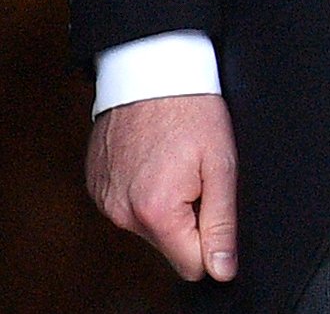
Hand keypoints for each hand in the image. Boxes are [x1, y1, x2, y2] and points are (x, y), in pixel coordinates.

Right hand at [87, 93, 237, 283]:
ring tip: (176, 162)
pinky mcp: (96, 188)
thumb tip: (223, 269)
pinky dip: (146, 190)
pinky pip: (129, 206)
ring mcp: (104, 202)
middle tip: (197, 173)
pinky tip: (156, 159)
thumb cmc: (191, 109)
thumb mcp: (222, 163)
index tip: (216, 206)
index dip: (212, 241)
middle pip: (169, 244)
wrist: (150, 72)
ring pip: (149, 226)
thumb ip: (222, 221)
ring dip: (167, 204)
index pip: (191, 265)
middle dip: (190, 217)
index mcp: (156, 211)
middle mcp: (122, 214)